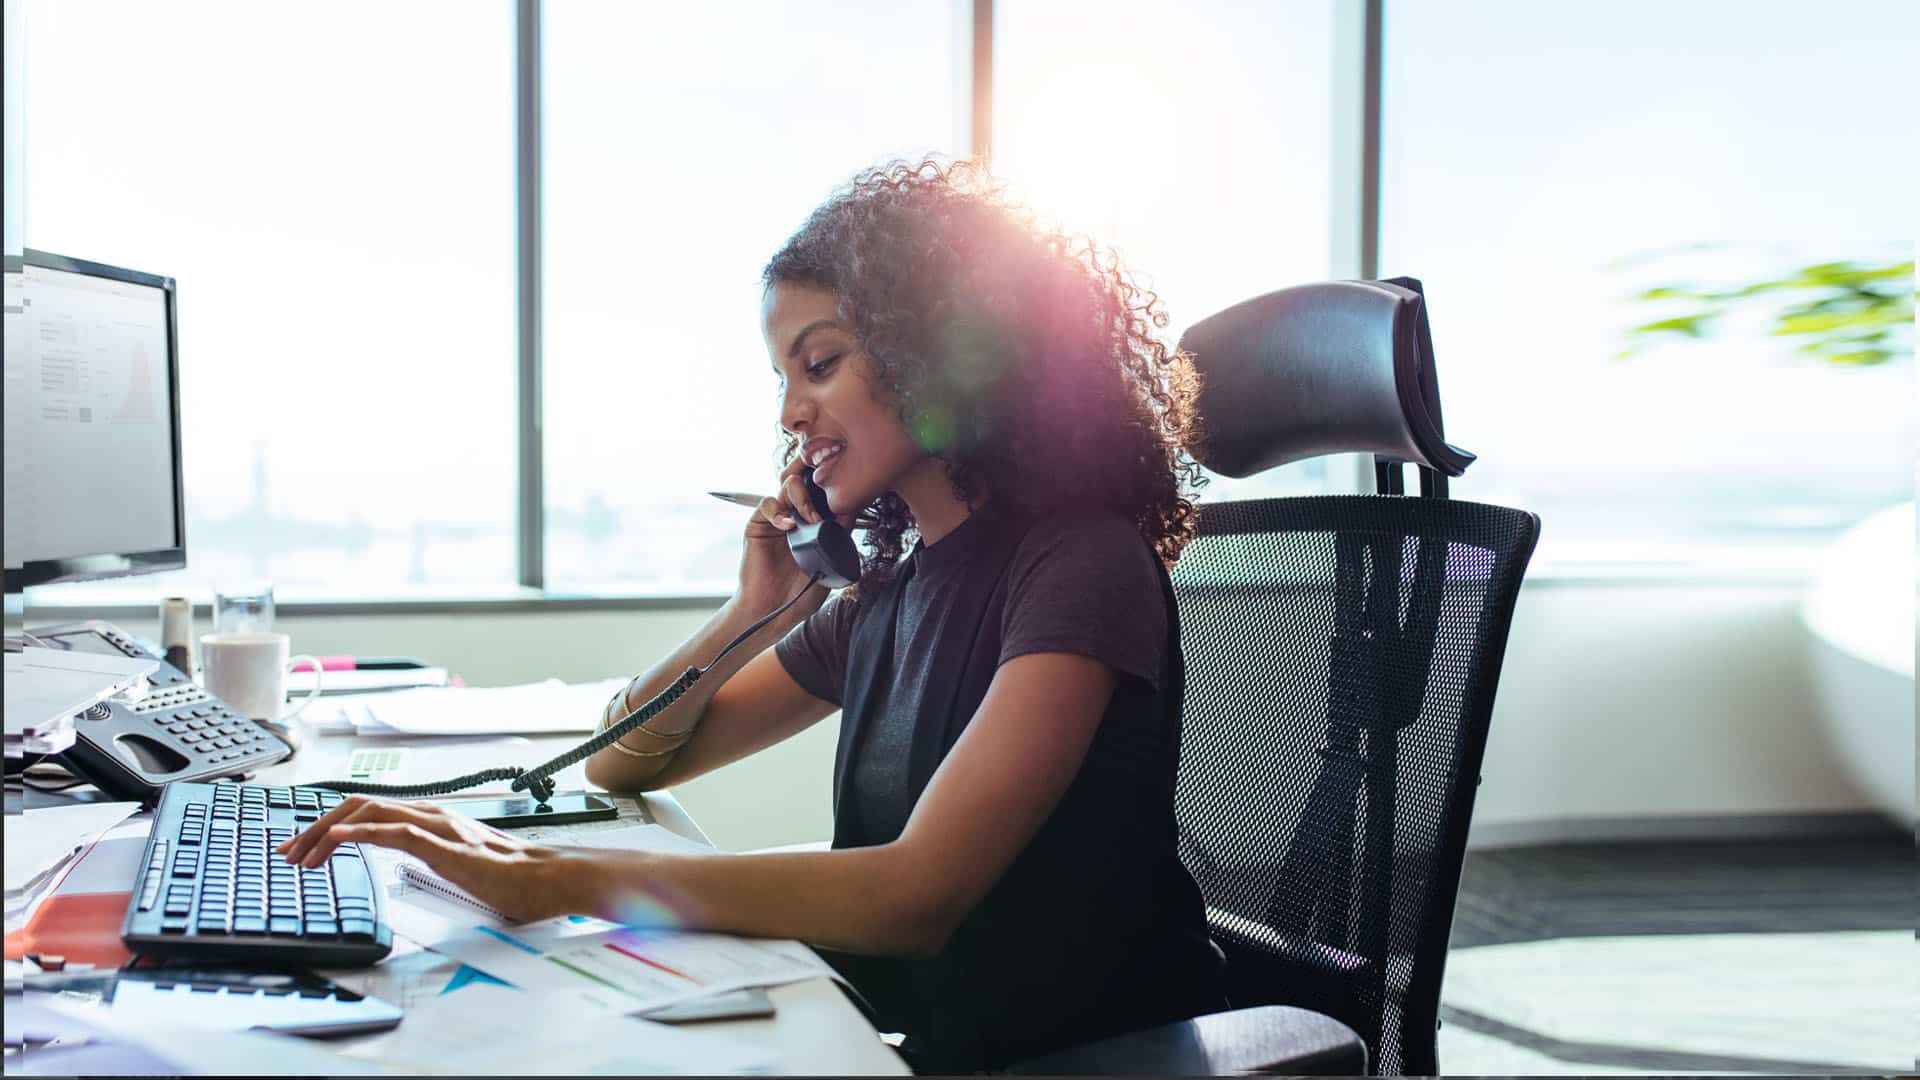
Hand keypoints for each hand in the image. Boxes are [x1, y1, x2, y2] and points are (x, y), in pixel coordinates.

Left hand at [275, 795, 588, 922]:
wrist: (551, 879)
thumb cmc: (514, 878)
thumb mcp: (458, 865)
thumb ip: (431, 858)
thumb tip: (407, 866)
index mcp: (431, 820)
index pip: (368, 811)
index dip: (328, 825)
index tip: (301, 847)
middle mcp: (430, 815)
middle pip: (359, 806)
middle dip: (314, 827)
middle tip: (287, 852)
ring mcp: (438, 827)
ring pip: (370, 813)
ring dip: (327, 832)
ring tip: (300, 853)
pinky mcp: (445, 846)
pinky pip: (396, 832)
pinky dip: (361, 832)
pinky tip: (337, 839)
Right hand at [737, 455, 834, 612]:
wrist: (774, 610)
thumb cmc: (801, 592)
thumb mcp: (830, 561)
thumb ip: (840, 535)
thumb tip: (853, 508)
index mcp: (814, 522)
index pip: (823, 491)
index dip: (833, 483)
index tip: (846, 485)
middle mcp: (795, 514)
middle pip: (805, 478)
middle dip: (815, 474)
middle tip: (826, 485)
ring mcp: (777, 518)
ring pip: (788, 484)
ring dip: (802, 496)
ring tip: (811, 519)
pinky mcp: (758, 525)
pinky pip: (767, 504)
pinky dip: (779, 511)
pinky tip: (788, 527)